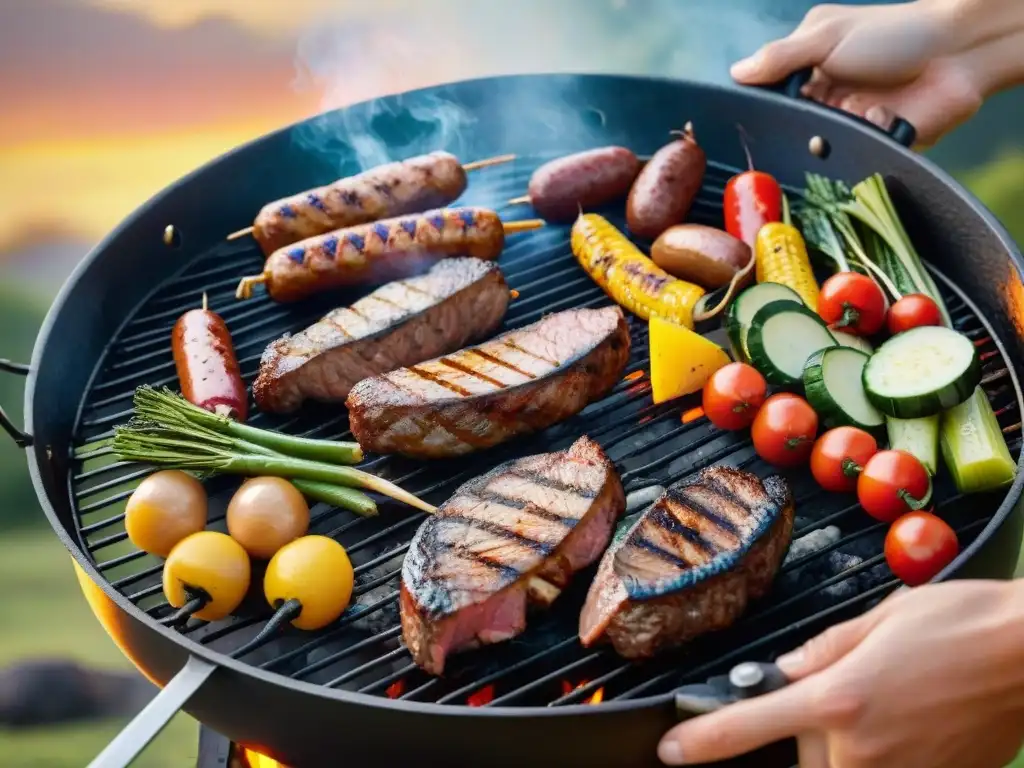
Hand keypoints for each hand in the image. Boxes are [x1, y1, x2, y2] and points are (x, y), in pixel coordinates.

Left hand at [657, 580, 1023, 766]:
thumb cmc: (965, 623)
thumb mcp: (880, 619)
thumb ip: (823, 652)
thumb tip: (786, 671)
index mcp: (837, 698)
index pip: (746, 726)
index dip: (701, 742)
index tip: (672, 752)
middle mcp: (863, 748)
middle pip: (801, 764)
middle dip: (804, 738)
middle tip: (843, 698)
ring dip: (844, 752)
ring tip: (886, 709)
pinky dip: (886, 759)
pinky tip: (913, 725)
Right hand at [730, 0, 987, 146]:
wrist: (958, 53)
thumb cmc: (893, 33)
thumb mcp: (826, 35)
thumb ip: (780, 57)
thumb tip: (736, 73)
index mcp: (806, 73)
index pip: (768, 101)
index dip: (759, 113)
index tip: (752, 119)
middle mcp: (822, 104)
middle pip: (789, 133)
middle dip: (796, 131)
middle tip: (810, 117)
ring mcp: (846, 129)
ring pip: (819, 153)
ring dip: (831, 138)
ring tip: (855, 110)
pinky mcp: (871, 150)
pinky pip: (851, 164)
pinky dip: (861, 145)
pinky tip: (879, 120)